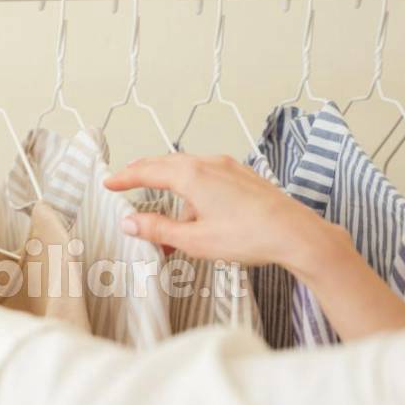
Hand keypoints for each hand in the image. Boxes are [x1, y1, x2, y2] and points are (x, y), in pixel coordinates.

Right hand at [106, 153, 404, 339]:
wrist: (296, 234)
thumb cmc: (249, 236)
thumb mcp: (194, 240)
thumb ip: (158, 230)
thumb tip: (130, 223)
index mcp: (191, 175)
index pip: (146, 171)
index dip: (124, 177)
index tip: (109, 183)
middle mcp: (209, 164)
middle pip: (165, 164)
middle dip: (143, 174)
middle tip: (126, 183)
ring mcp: (228, 168)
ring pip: (187, 169)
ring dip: (169, 185)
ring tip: (162, 213)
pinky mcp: (243, 177)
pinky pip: (207, 176)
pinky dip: (191, 188)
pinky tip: (194, 211)